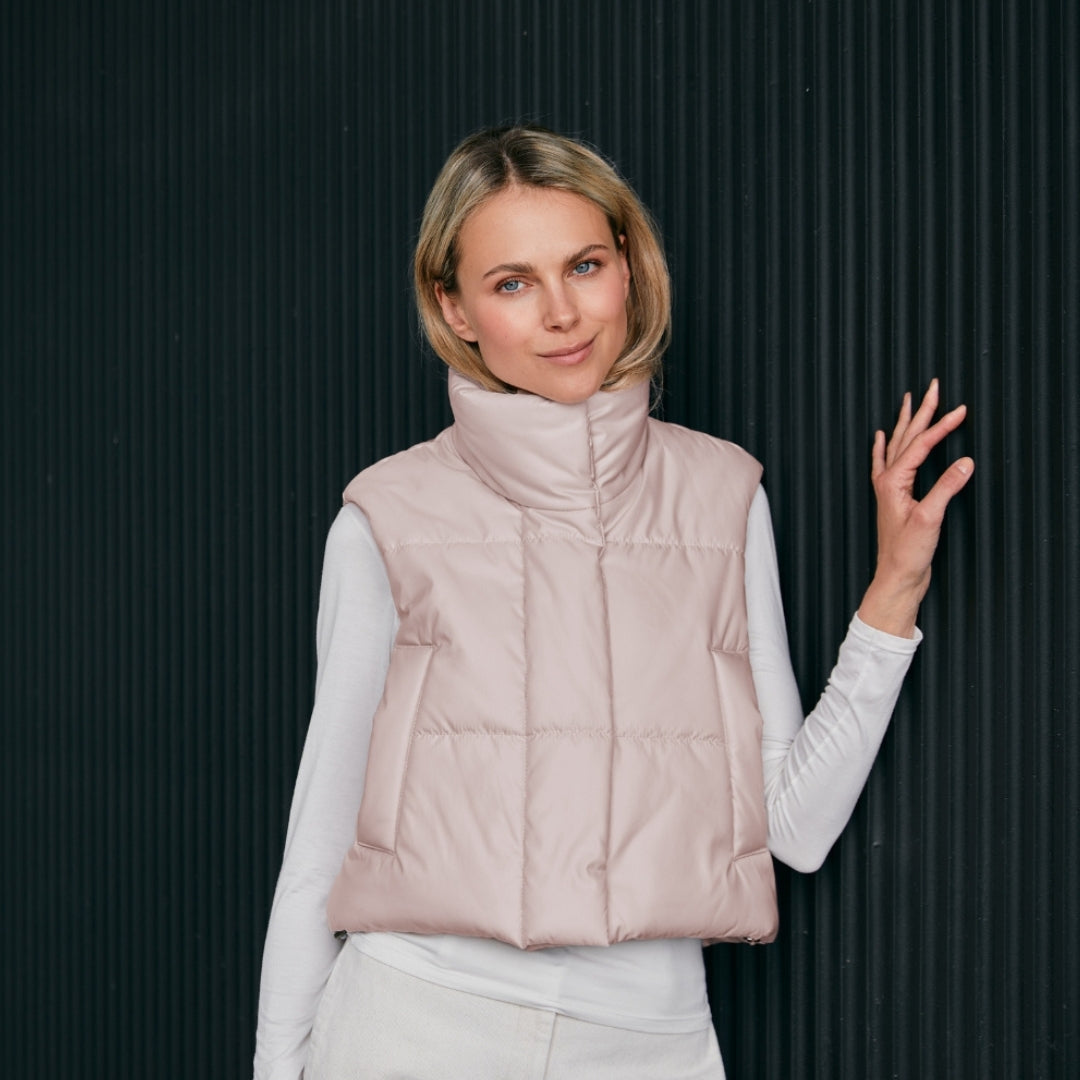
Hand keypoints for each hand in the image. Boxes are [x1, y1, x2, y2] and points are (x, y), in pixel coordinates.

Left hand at [857, 378, 973, 637]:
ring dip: (905, 422)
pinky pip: (886, 463)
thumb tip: (965, 463)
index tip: (961, 409)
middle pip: (905, 438)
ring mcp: (889, 488)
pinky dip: (884, 447)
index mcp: (894, 481)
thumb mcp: (930, 519)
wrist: (896, 576)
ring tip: (909, 400)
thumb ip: (946, 489)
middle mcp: (888, 480)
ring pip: (897, 446)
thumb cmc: (908, 552)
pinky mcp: (894, 497)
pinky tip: (879, 437)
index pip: (921, 446)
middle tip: (931, 386)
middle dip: (920, 411)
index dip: (942, 426)